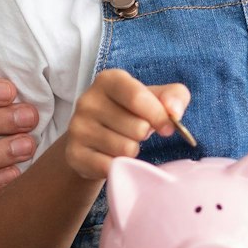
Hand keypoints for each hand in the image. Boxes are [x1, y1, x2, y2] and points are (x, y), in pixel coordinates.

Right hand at [64, 69, 189, 180]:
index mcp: (108, 80)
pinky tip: (112, 156)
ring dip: (133, 150)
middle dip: (144, 134)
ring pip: (126, 149)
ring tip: (123, 141)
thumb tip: (174, 112)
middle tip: (135, 131)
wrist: (95, 137)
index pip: (137, 97)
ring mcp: (77, 128)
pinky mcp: (74, 154)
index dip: (159, 115)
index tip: (168, 128)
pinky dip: (120, 166)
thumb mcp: (155, 97)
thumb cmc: (131, 112)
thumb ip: (174, 96)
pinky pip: (111, 167)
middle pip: (137, 127)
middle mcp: (87, 100)